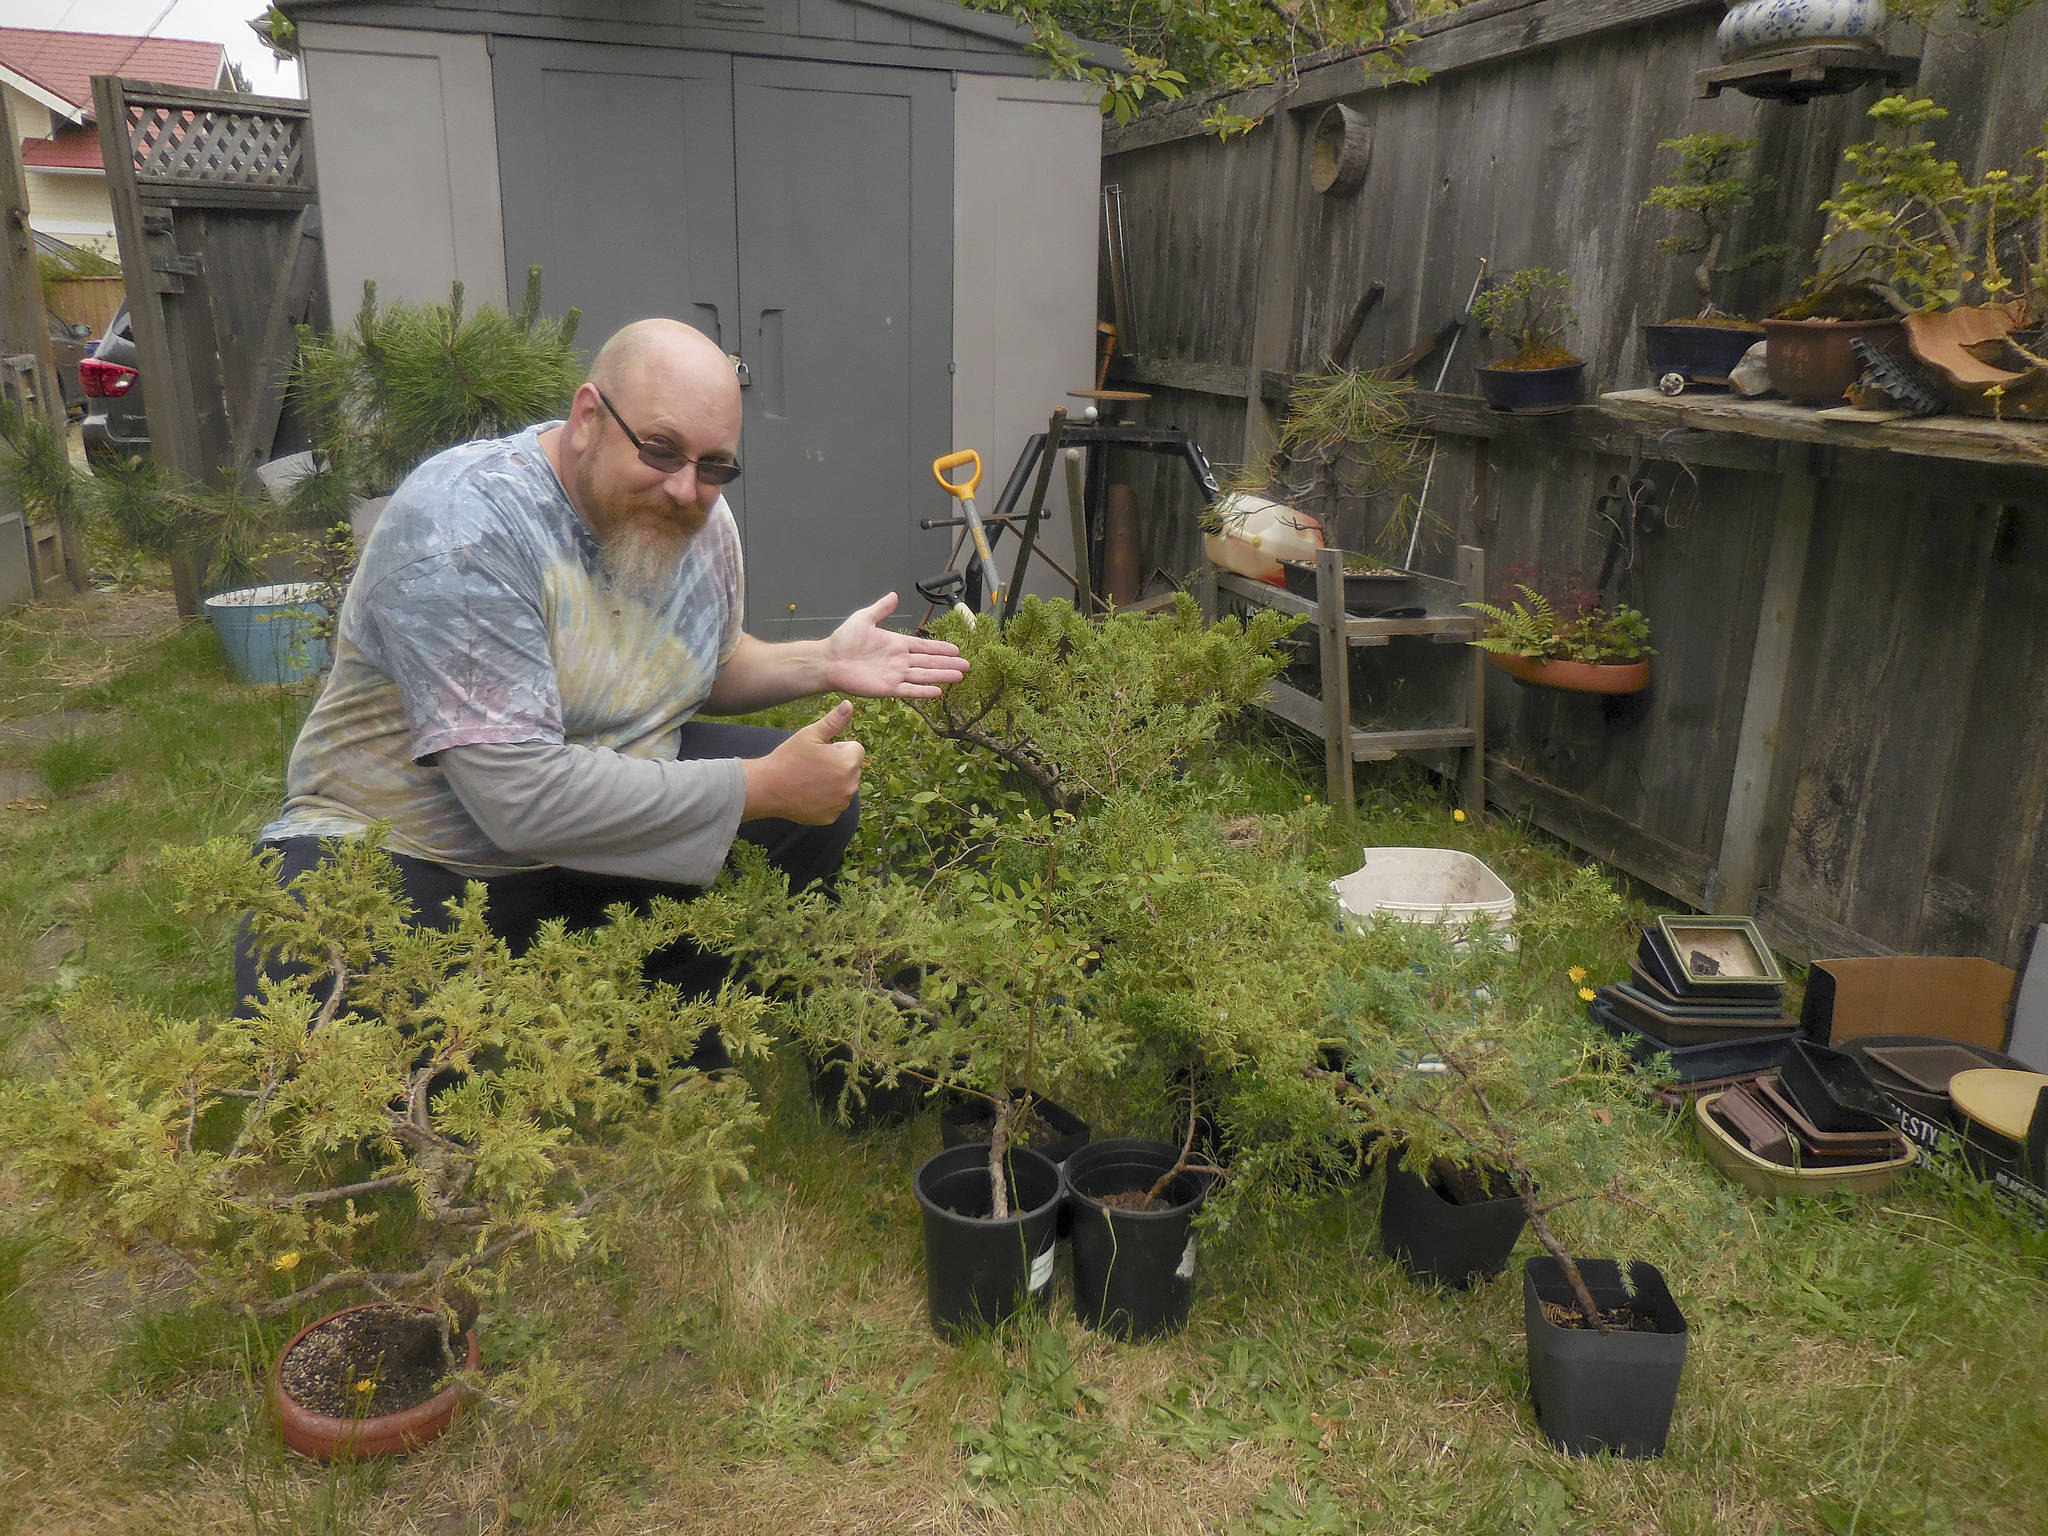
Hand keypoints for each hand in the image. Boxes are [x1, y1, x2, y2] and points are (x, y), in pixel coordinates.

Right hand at [742, 700, 864, 824]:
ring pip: (845, 787)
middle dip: (839, 765)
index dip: (838, 748)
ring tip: (810, 779)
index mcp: (848, 762)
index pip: (856, 749)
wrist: (767, 788)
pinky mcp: (831, 817)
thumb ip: (834, 721)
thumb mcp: (810, 734)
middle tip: (813, 766)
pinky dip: (826, 799)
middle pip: (852, 769)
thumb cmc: (788, 758)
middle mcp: (850, 785)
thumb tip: (850, 704)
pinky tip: (809, 794)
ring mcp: (841, 804)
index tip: (820, 752)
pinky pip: (835, 804)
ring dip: (834, 783)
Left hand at [821, 592, 969, 698]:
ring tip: (959, 676)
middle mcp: (899, 661)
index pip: (924, 647)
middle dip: (948, 663)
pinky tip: (938, 691)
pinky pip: (909, 690)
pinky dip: (923, 691)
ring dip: (942, 676)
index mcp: (897, 644)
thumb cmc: (844, 640)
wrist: (829, 660)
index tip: (957, 649)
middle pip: (929, 662)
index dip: (940, 648)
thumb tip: (894, 595)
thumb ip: (881, 609)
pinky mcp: (887, 688)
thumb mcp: (864, 619)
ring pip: (923, 676)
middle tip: (967, 665)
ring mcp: (895, 675)